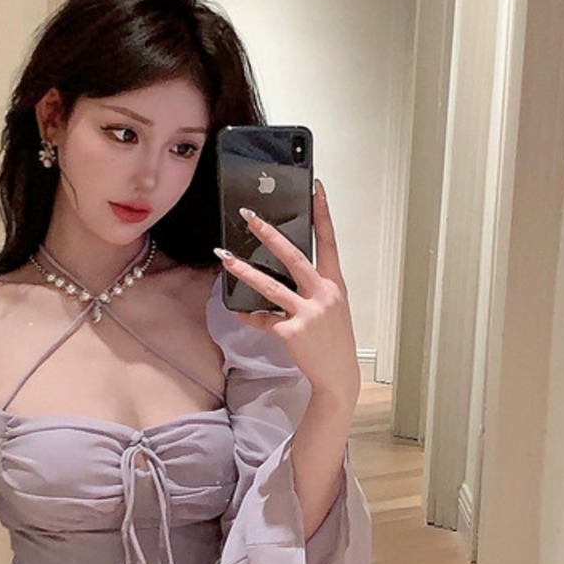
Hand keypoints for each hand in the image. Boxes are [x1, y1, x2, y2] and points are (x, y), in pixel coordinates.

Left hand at [216, 182, 360, 409]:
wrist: (338, 375)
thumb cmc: (334, 340)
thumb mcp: (332, 308)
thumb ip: (314, 288)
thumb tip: (285, 273)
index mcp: (334, 284)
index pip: (329, 241)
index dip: (323, 214)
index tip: (317, 188)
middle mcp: (323, 294)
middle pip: (293, 256)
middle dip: (269, 234)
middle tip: (249, 217)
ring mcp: (308, 313)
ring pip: (270, 286)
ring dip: (244, 271)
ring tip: (225, 258)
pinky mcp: (292, 331)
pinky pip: (263, 319)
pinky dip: (248, 315)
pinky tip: (236, 311)